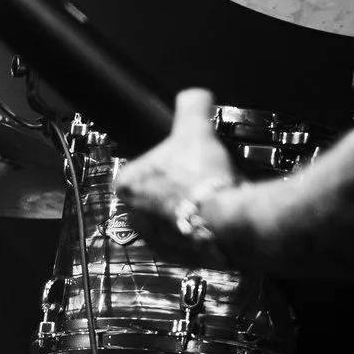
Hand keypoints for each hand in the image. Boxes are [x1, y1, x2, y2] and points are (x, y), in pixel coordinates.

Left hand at [114, 88, 240, 264]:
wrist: (228, 221)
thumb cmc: (203, 177)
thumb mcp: (195, 129)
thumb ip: (191, 105)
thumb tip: (195, 95)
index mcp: (126, 185)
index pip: (142, 167)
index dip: (167, 160)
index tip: (186, 159)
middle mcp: (133, 216)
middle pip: (157, 192)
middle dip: (177, 185)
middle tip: (201, 177)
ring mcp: (154, 240)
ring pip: (171, 216)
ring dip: (188, 208)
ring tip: (211, 196)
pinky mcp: (177, 257)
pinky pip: (187, 238)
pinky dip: (200, 228)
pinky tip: (216, 216)